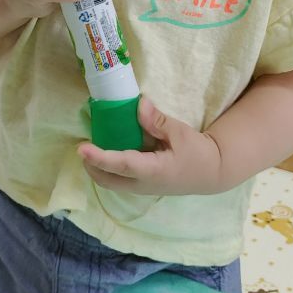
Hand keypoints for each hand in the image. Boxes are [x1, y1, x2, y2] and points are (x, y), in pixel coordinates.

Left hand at [78, 97, 222, 195]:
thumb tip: (139, 104)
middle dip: (91, 165)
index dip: (99, 157)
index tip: (81, 148)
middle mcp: (143, 184)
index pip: (121, 165)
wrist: (211, 173)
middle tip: (83, 145)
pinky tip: (109, 149)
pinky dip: (108, 168)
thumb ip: (157, 121)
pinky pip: (119, 179)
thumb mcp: (180, 133)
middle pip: (107, 180)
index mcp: (153, 171)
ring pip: (111, 182)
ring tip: (91, 146)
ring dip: (98, 168)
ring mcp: (141, 188)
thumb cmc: (197, 152)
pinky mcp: (142, 186)